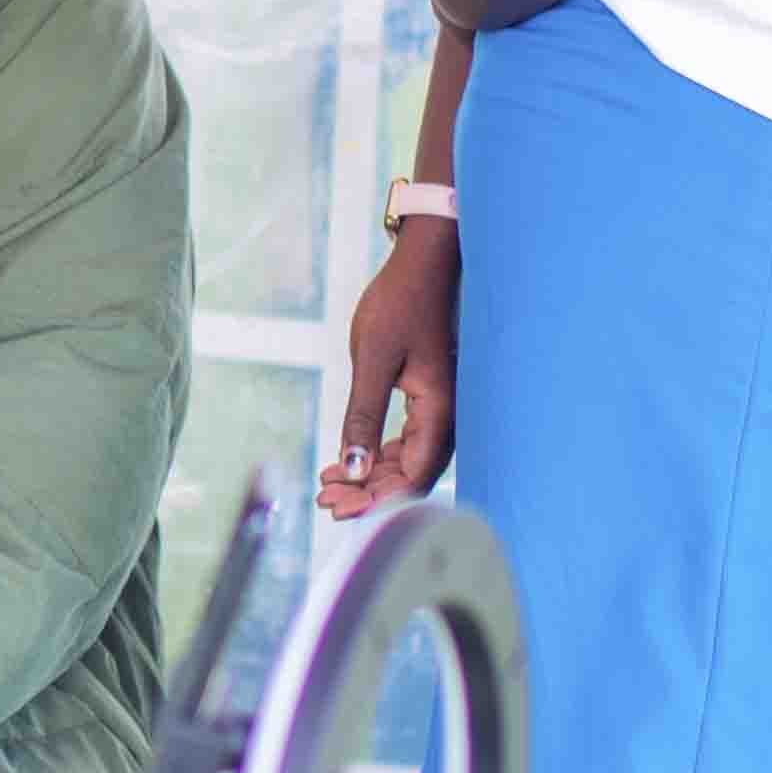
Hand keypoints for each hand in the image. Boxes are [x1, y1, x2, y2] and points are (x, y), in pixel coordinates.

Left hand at [326, 215, 454, 514]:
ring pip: (408, 462)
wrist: (423, 264)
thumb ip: (362, 418)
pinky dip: (377, 456)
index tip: (338, 508)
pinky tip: (345, 461)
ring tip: (328, 485)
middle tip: (324, 500)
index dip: (376, 500)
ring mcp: (440, 408)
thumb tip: (353, 470)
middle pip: (412, 476)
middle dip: (368, 494)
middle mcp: (447, 416)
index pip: (414, 477)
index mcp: (439, 410)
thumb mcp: (372, 360)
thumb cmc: (400, 303)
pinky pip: (407, 442)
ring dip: (370, 478)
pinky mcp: (428, 399)